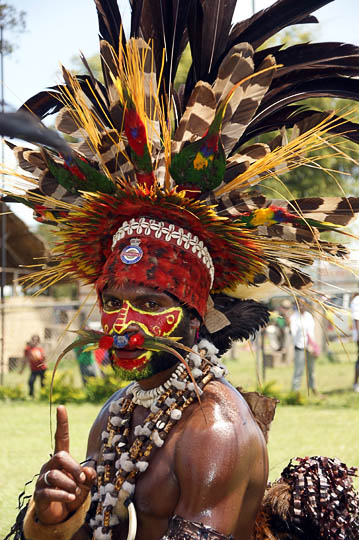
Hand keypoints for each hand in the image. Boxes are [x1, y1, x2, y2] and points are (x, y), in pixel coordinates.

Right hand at [34, 405, 95, 524]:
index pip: (61, 437)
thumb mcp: (85, 483)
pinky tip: (71, 499)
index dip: (62, 423)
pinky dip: (63, 496)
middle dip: (74, 468)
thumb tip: (89, 471)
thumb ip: (89, 475)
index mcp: (62, 458)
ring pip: (54, 475)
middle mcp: (50, 465)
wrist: (60, 515)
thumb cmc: (74, 493)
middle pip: (60, 456)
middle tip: (81, 481)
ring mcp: (43, 479)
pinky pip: (50, 491)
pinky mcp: (39, 495)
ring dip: (69, 484)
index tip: (61, 407)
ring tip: (75, 493)